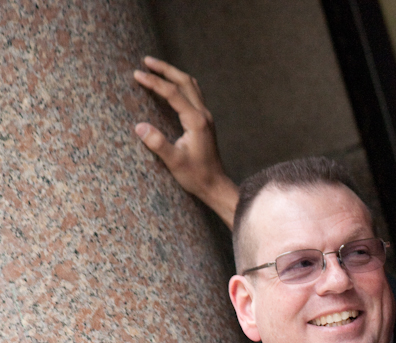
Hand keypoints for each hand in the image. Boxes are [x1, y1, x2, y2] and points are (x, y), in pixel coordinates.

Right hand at [134, 56, 237, 227]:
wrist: (215, 185)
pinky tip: (171, 85)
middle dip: (166, 69)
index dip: (154, 82)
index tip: (137, 74)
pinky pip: (194, 95)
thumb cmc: (196, 176)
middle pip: (185, 82)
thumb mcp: (174, 162)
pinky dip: (181, 84)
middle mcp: (203, 115)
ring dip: (174, 74)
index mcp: (196, 121)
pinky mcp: (205, 122)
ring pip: (192, 86)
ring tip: (155, 67)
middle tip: (146, 60)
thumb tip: (139, 126)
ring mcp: (206, 117)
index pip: (173, 93)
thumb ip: (158, 144)